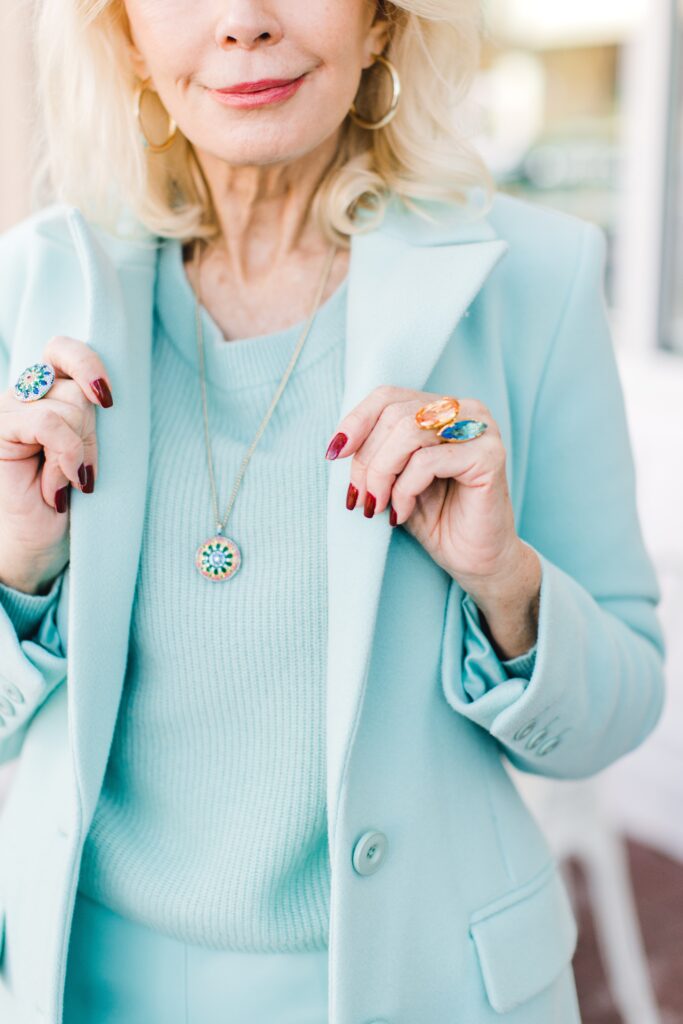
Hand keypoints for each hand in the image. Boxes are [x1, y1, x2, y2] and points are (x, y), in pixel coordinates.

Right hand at [0, 335, 112, 593]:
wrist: (38, 544)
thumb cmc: (71, 500)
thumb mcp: (89, 453)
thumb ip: (88, 420)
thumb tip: (102, 395)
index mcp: (49, 394)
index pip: (63, 350)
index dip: (87, 363)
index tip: (108, 400)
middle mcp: (26, 397)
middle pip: (76, 385)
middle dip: (92, 432)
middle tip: (85, 471)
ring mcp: (10, 412)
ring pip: (69, 405)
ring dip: (80, 451)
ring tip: (68, 484)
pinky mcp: (1, 430)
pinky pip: (47, 423)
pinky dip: (65, 455)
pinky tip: (59, 489)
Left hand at [324, 386, 540, 656]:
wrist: (475, 559)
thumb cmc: (435, 518)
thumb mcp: (394, 478)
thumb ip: (376, 452)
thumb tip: (338, 444)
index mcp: (442, 407)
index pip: (388, 396)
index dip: (355, 422)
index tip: (334, 454)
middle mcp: (466, 410)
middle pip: (395, 415)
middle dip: (367, 460)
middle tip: (359, 498)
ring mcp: (481, 430)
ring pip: (409, 432)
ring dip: (381, 474)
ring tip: (377, 505)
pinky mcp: (489, 456)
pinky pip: (427, 462)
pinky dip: (404, 490)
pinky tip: (401, 513)